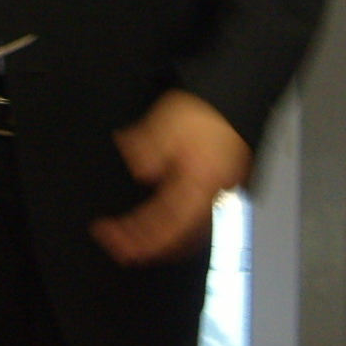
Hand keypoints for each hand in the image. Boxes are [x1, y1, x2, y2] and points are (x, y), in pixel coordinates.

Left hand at [89, 90, 250, 265]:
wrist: (237, 98)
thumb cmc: (208, 109)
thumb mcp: (169, 121)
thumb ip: (150, 147)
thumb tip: (138, 171)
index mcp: (199, 183)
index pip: (164, 223)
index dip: (135, 235)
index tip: (109, 234)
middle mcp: (211, 195)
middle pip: (179, 238)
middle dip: (146, 247)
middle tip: (118, 246)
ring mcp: (216, 194)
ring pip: (189, 234)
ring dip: (161, 243)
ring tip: (135, 243)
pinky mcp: (216, 188)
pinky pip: (196, 221)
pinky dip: (176, 230)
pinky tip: (162, 225)